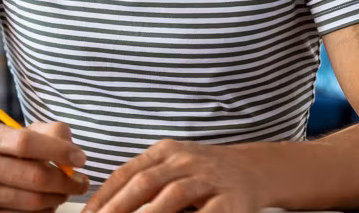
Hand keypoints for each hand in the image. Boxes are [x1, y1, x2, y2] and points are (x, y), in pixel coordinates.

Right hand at [0, 121, 89, 211]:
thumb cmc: (7, 153)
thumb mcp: (24, 133)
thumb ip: (52, 133)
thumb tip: (72, 152)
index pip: (26, 142)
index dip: (59, 150)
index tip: (80, 158)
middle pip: (34, 177)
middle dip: (65, 181)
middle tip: (81, 182)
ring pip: (33, 202)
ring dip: (58, 198)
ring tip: (65, 191)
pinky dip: (45, 212)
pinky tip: (47, 203)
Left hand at [85, 140, 268, 212]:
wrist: (254, 169)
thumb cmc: (204, 173)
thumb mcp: (173, 166)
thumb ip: (145, 180)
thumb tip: (106, 205)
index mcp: (164, 151)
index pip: (126, 173)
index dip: (104, 196)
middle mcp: (184, 160)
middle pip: (144, 183)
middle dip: (118, 208)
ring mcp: (207, 178)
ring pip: (172, 196)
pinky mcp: (229, 199)